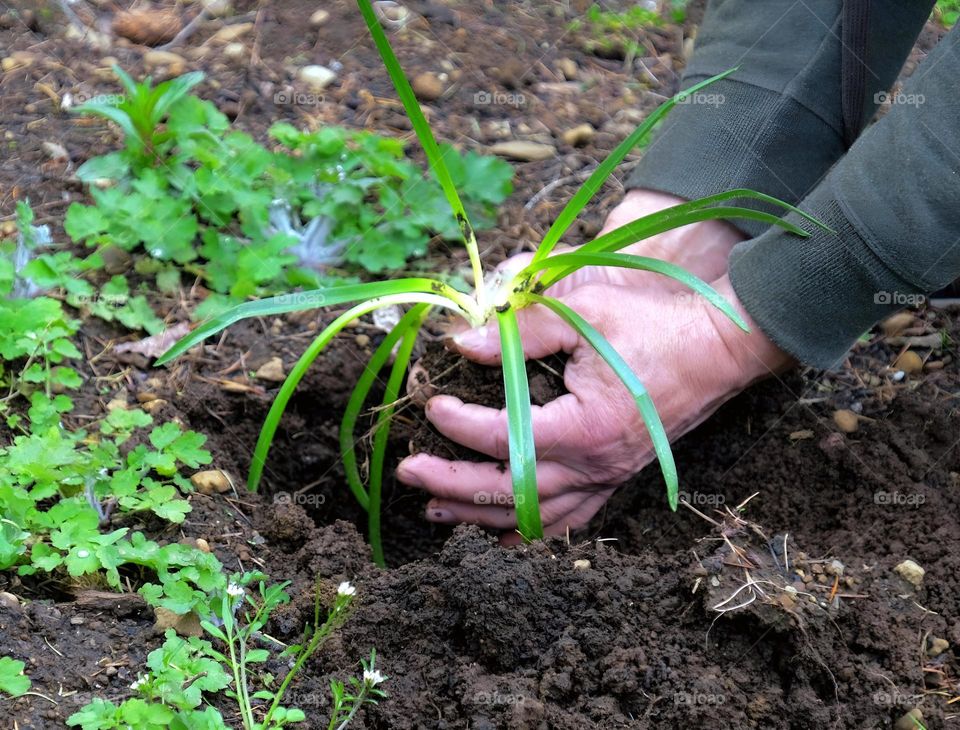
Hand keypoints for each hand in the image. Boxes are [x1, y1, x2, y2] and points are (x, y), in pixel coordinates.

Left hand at [396, 190, 790, 540]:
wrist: (718, 344)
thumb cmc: (653, 323)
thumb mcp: (585, 311)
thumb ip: (523, 329)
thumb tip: (463, 343)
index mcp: (584, 427)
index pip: (503, 438)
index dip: (457, 425)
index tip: (430, 405)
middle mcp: (594, 466)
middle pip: (508, 490)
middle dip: (451, 483)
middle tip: (407, 470)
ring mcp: (607, 478)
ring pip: (533, 516)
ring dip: (480, 514)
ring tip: (435, 509)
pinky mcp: (615, 477)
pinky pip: (568, 519)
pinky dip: (529, 530)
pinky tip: (501, 533)